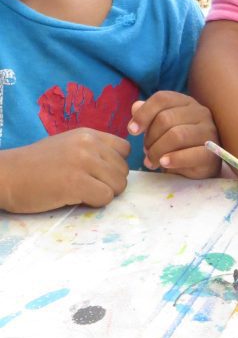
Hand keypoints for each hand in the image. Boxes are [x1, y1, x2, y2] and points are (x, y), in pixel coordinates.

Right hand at [0, 130, 129, 212]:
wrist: (6, 175)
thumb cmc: (34, 166)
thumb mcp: (68, 146)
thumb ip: (92, 151)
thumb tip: (117, 167)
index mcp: (88, 134)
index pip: (125, 150)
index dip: (115, 166)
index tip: (99, 174)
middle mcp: (89, 144)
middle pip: (124, 170)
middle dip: (110, 183)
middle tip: (87, 187)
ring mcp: (83, 162)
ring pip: (119, 184)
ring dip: (104, 194)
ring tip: (81, 193)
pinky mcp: (76, 182)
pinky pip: (105, 197)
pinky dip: (95, 203)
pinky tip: (76, 199)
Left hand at [128, 92, 218, 178]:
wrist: (198, 168)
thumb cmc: (177, 145)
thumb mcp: (160, 129)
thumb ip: (148, 116)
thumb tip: (135, 106)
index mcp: (186, 103)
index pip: (162, 98)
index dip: (143, 113)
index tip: (132, 131)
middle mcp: (201, 113)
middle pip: (166, 118)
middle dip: (150, 138)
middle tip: (146, 152)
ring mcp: (209, 132)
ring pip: (176, 135)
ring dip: (157, 151)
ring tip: (151, 162)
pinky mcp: (212, 153)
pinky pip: (190, 154)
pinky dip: (173, 159)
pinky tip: (164, 163)